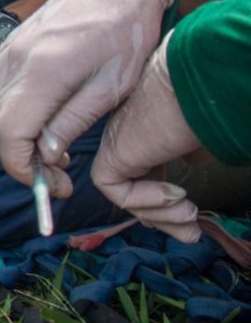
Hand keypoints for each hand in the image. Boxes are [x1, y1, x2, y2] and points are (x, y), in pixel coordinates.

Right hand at [0, 0, 173, 196]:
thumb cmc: (124, 33)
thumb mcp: (112, 85)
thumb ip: (72, 120)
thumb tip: (45, 154)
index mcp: (43, 71)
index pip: (11, 131)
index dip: (22, 166)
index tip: (49, 185)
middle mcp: (15, 61)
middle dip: (16, 160)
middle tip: (52, 179)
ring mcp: (7, 51)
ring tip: (26, 164)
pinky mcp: (9, 47)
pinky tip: (7, 131)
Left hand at [91, 31, 202, 242]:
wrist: (203, 89)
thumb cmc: (209, 105)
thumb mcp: (200, 131)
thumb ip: (192, 146)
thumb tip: (193, 160)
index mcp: (147, 123)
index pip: (143, 165)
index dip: (160, 194)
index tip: (187, 212)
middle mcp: (128, 131)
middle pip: (131, 182)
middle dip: (161, 216)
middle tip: (190, 233)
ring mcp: (118, 141)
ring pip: (121, 190)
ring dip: (157, 214)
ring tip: (190, 214)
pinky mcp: (113, 151)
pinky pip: (114, 188)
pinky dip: (143, 201)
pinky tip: (175, 193)